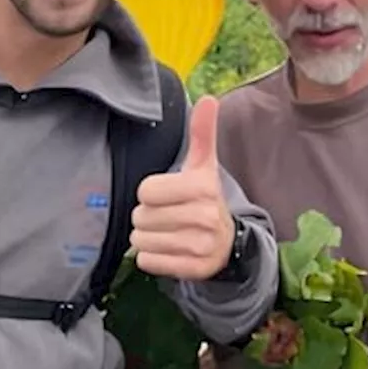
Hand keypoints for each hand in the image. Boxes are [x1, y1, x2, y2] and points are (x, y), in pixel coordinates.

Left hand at [131, 95, 236, 280]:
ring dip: (147, 238)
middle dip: (148, 217)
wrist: (227, 243)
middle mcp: (205, 217)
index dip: (150, 194)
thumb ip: (202, 133)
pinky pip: (148, 262)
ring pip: (142, 241)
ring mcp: (200, 246)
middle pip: (141, 217)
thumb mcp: (203, 167)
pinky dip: (152, 258)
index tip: (168, 196)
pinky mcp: (194, 270)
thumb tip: (208, 98)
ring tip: (168, 233)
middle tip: (168, 216)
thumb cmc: (204, 199)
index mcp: (203, 187)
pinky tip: (169, 250)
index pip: (146, 191)